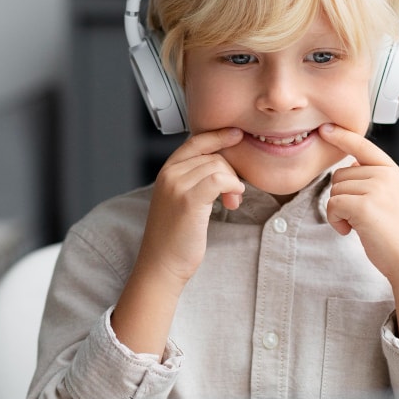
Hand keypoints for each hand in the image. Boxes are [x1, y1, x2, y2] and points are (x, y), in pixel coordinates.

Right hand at [138, 127, 245, 285]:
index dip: (218, 135)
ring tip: (231, 203)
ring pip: (218, 166)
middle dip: (230, 172)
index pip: (195, 141)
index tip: (237, 134)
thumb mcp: (180, 201)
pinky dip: (232, 186)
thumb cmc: (174, 238)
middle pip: (212, 155)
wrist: (162, 264)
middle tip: (233, 195)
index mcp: (166, 172)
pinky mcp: (188, 199)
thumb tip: (221, 166)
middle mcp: (169, 174)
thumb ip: (193, 180)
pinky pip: (220, 178)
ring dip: (232, 183)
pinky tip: (232, 201)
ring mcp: (177, 185)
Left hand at [317, 123, 398, 284]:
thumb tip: (348, 165)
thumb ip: (372, 180)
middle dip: (342, 197)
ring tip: (360, 224)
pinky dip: (336, 221)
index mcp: (393, 172)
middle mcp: (386, 176)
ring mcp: (377, 189)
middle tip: (361, 216)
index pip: (363, 146)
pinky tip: (351, 231)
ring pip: (334, 190)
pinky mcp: (365, 206)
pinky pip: (332, 205)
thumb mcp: (390, 198)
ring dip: (339, 211)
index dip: (342, 136)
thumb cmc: (398, 235)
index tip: (325, 128)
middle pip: (339, 175)